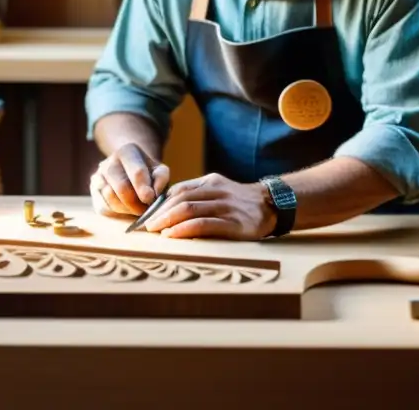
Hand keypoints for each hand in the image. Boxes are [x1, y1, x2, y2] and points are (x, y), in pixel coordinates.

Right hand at [90, 143, 169, 216]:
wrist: (130, 173)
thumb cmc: (148, 174)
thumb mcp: (159, 171)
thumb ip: (161, 178)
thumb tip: (153, 193)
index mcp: (127, 151)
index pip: (136, 172)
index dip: (143, 188)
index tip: (150, 199)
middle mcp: (109, 162)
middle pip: (121, 187)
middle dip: (135, 203)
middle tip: (145, 210)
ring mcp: (98, 177)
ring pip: (111, 198)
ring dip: (127, 209)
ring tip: (137, 209)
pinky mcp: (94, 192)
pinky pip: (103, 208)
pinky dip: (116, 213)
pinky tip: (126, 209)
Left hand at [142, 172, 276, 239]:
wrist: (273, 205)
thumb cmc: (240, 202)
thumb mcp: (219, 190)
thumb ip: (198, 195)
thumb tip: (167, 207)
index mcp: (211, 182)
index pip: (178, 190)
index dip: (160, 203)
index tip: (146, 216)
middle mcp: (217, 191)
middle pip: (181, 198)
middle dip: (160, 212)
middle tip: (145, 226)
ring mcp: (226, 206)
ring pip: (190, 209)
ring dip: (168, 220)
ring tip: (155, 231)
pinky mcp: (233, 223)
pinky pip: (204, 224)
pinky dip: (184, 229)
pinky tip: (173, 235)